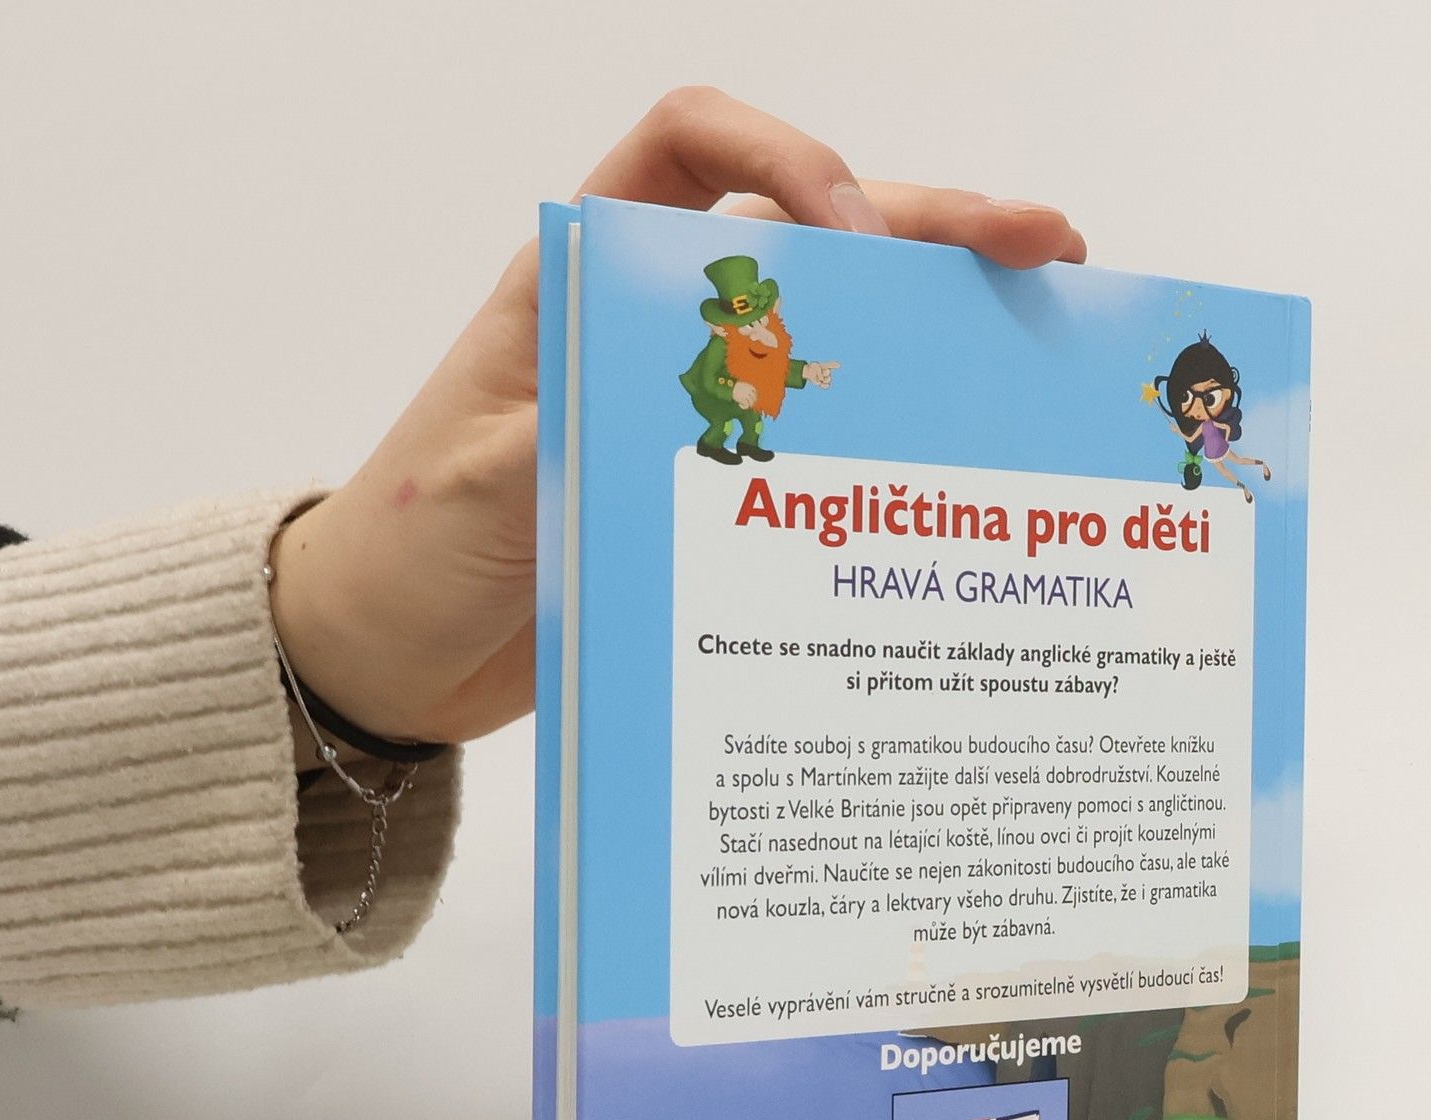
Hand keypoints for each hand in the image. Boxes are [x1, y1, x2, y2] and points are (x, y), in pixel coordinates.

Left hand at [268, 87, 1085, 749]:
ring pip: (836, 334)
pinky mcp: (717, 493)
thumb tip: (692, 404)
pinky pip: (822, 442)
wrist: (387, 660)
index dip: (786, 159)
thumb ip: (570, 433)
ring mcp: (694, 411)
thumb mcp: (478, 487)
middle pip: (808, 235)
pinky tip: (972, 445)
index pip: (692, 148)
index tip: (853, 236)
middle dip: (925, 225)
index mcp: (581, 285)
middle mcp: (653, 329)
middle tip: (1039, 245)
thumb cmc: (404, 554)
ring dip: (937, 319)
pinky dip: (897, 434)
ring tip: (1043, 316)